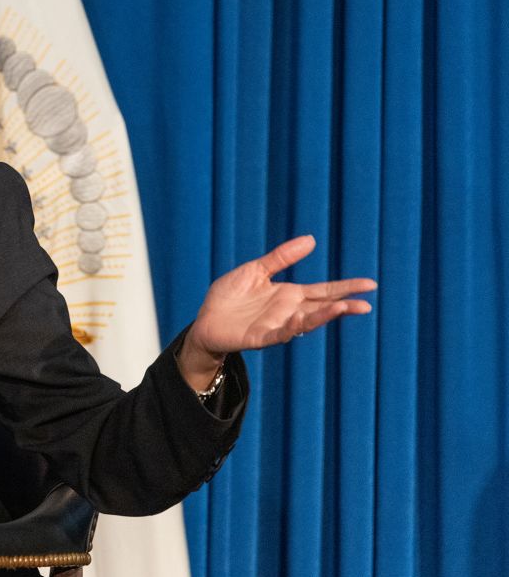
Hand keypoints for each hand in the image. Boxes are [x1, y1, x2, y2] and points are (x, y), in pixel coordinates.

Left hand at [182, 236, 375, 379]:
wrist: (205, 320)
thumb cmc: (230, 296)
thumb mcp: (255, 270)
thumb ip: (281, 258)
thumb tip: (311, 240)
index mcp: (289, 294)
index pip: (323, 290)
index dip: (346, 287)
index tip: (370, 284)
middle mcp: (288, 311)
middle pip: (321, 307)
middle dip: (343, 306)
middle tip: (366, 304)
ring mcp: (276, 325)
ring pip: (305, 322)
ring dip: (322, 316)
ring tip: (341, 308)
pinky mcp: (260, 337)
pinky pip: (279, 333)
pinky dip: (292, 327)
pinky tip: (302, 319)